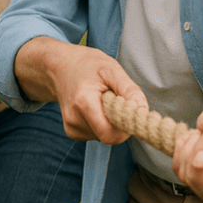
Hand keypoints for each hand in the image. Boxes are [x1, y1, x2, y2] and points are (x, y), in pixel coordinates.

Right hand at [15, 37, 146, 143]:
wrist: (59, 67)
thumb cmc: (87, 65)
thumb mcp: (111, 69)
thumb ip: (129, 90)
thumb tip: (142, 112)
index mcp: (83, 102)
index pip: (110, 134)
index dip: (125, 126)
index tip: (129, 110)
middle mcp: (73, 119)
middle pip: (109, 136)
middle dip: (119, 123)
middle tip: (116, 101)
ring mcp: (71, 127)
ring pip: (104, 136)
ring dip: (110, 122)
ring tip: (102, 100)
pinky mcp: (72, 131)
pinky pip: (96, 135)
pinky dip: (101, 124)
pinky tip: (95, 107)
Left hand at [172, 102, 202, 202]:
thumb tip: (198, 165)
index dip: (202, 156)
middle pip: (192, 177)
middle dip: (192, 150)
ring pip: (182, 173)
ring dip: (187, 148)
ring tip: (202, 136)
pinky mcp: (192, 179)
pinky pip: (176, 167)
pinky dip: (181, 148)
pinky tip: (194, 140)